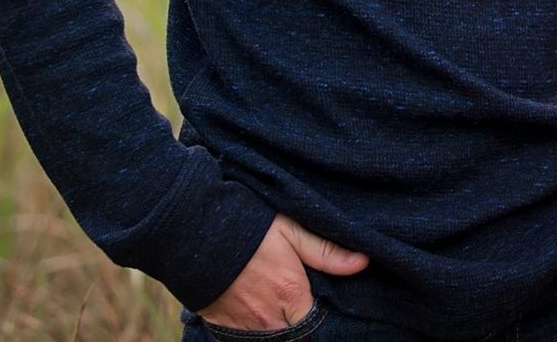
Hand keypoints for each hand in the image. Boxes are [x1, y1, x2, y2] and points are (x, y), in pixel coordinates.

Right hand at [197, 214, 367, 330]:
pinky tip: (251, 306)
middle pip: (291, 334)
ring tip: (271, 301)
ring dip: (274, 325)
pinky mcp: (220, 326)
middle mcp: (268, 320)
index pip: (315, 323)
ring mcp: (242, 327)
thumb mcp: (292, 230)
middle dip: (295, 322)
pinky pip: (242, 338)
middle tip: (293, 300)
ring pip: (268, 337)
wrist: (193, 231)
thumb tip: (363, 262)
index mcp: (291, 297)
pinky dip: (250, 328)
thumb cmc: (248, 227)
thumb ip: (326, 252)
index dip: (316, 312)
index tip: (314, 298)